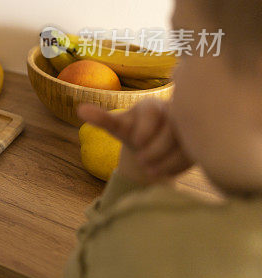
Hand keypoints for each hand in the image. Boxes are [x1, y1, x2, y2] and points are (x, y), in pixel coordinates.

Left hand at [77, 99, 192, 184]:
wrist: (148, 145)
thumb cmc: (131, 131)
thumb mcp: (117, 127)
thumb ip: (102, 118)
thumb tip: (80, 109)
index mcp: (151, 105)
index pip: (153, 112)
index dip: (144, 130)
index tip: (135, 143)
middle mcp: (173, 111)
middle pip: (171, 128)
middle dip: (156, 148)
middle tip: (143, 161)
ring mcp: (189, 127)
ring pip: (185, 142)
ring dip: (167, 160)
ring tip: (152, 170)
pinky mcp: (197, 142)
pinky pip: (194, 154)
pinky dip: (179, 165)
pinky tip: (165, 172)